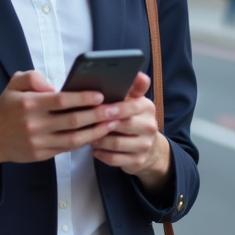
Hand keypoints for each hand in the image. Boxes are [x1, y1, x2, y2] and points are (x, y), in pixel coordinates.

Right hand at [0, 70, 122, 174]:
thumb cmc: (6, 108)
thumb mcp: (13, 85)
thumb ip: (31, 77)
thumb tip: (52, 85)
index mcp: (29, 104)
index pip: (61, 100)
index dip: (83, 98)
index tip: (100, 95)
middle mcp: (35, 124)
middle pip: (73, 120)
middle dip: (98, 115)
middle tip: (117, 109)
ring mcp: (39, 141)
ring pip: (74, 138)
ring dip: (96, 131)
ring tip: (113, 123)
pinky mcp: (42, 154)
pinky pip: (68, 148)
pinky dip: (84, 141)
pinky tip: (97, 134)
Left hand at [89, 72, 171, 191]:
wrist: (149, 148)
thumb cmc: (133, 118)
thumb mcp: (134, 100)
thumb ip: (132, 86)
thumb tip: (135, 73)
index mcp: (147, 107)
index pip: (131, 105)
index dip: (115, 107)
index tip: (101, 105)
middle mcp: (149, 126)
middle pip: (123, 124)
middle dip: (102, 123)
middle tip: (85, 121)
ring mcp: (145, 145)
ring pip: (116, 143)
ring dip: (99, 139)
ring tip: (87, 136)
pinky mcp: (138, 161)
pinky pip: (115, 158)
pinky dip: (102, 154)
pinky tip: (94, 149)